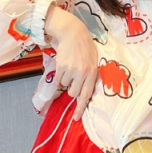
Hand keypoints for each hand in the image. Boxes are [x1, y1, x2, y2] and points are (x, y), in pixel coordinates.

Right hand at [45, 5, 98, 120]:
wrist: (74, 34)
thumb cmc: (86, 49)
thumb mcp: (93, 62)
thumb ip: (90, 77)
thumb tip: (82, 94)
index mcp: (92, 73)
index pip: (86, 94)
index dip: (81, 108)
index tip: (76, 118)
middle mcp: (82, 73)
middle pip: (73, 93)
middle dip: (71, 90)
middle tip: (73, 80)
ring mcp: (71, 70)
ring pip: (64, 86)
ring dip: (65, 81)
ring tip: (69, 68)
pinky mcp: (61, 66)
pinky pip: (57, 80)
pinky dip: (59, 77)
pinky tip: (63, 67)